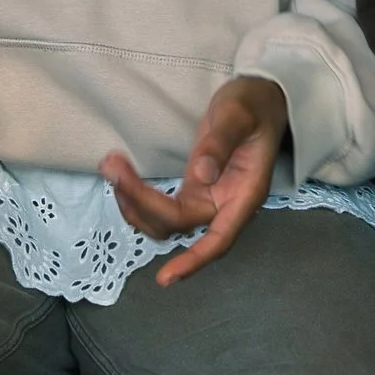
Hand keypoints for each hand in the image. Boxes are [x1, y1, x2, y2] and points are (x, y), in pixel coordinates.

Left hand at [101, 76, 286, 285]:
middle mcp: (226, 204)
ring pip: (166, 220)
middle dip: (141, 202)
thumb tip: (201, 174)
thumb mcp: (238, 115)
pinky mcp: (195, 188)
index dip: (193, 261)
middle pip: (179, 223)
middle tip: (112, 166)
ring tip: (112, 167)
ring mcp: (209, 197)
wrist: (261, 96)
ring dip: (135, 203)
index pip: (218, 239)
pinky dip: (140, 197)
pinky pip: (164, 207)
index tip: (165, 278)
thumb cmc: (255, 104)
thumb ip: (220, 142)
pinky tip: (123, 178)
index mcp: (244, 194)